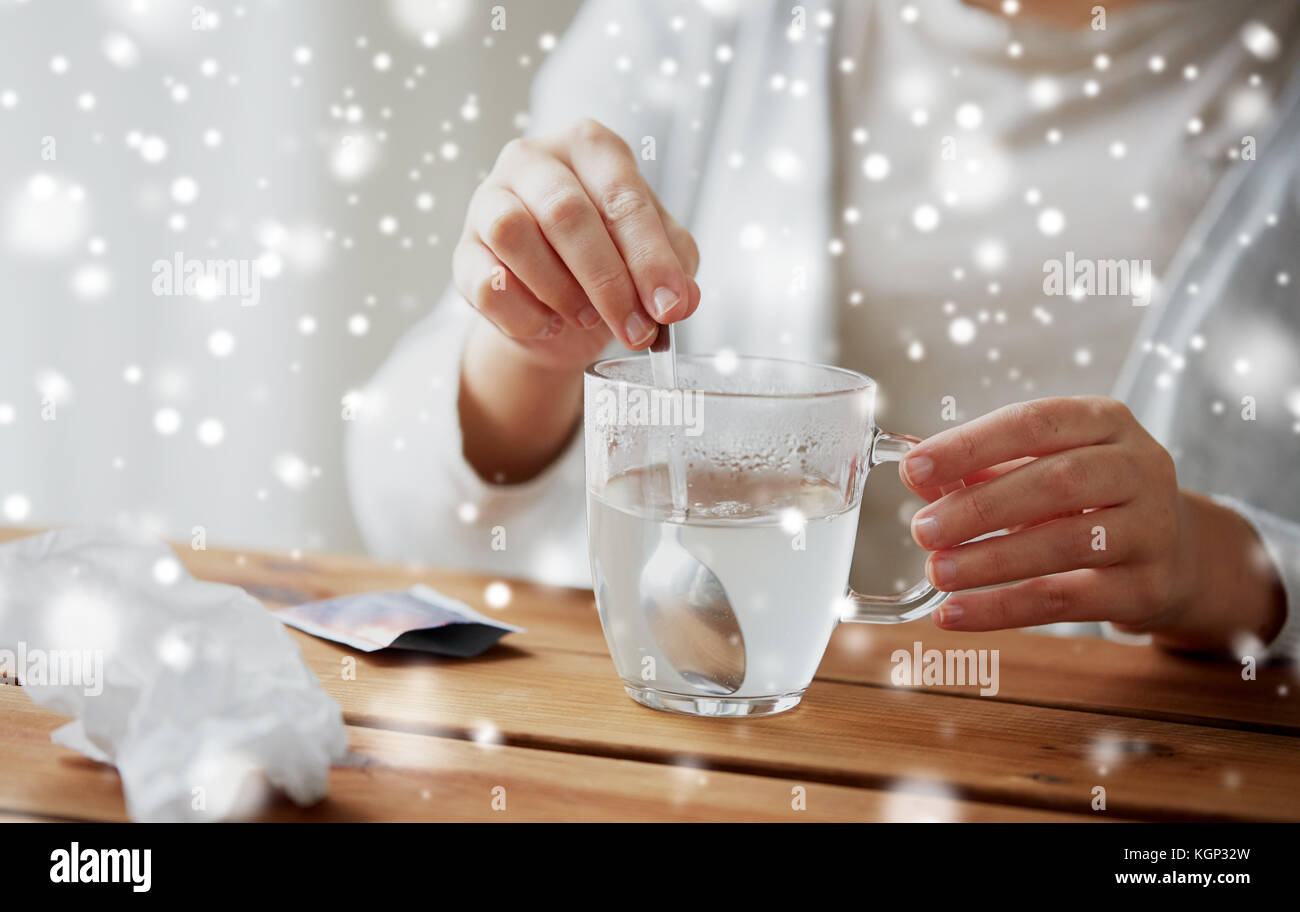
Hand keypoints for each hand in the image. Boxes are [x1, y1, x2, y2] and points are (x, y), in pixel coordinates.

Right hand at [453, 117, 699, 373]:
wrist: (557, 309)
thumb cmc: (611, 262)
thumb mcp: (655, 260)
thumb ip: (674, 271)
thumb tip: (680, 301)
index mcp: (591, 147)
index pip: (622, 196)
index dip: (649, 258)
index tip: (669, 308)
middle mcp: (534, 159)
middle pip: (565, 212)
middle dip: (607, 281)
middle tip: (635, 331)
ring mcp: (489, 199)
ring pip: (513, 234)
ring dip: (560, 290)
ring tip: (587, 317)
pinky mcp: (464, 250)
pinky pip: (485, 281)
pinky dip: (524, 314)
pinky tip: (549, 324)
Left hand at [899, 397, 1196, 633]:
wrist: (1177, 552)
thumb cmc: (1089, 498)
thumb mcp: (1040, 467)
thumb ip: (978, 468)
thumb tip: (917, 474)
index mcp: (1104, 421)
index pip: (1032, 422)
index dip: (970, 445)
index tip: (913, 468)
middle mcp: (1138, 467)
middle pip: (1055, 482)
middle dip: (979, 507)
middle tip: (922, 530)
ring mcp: (1152, 528)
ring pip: (1064, 543)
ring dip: (990, 560)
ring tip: (936, 573)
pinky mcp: (1146, 588)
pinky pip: (1065, 600)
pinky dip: (1003, 609)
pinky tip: (955, 614)